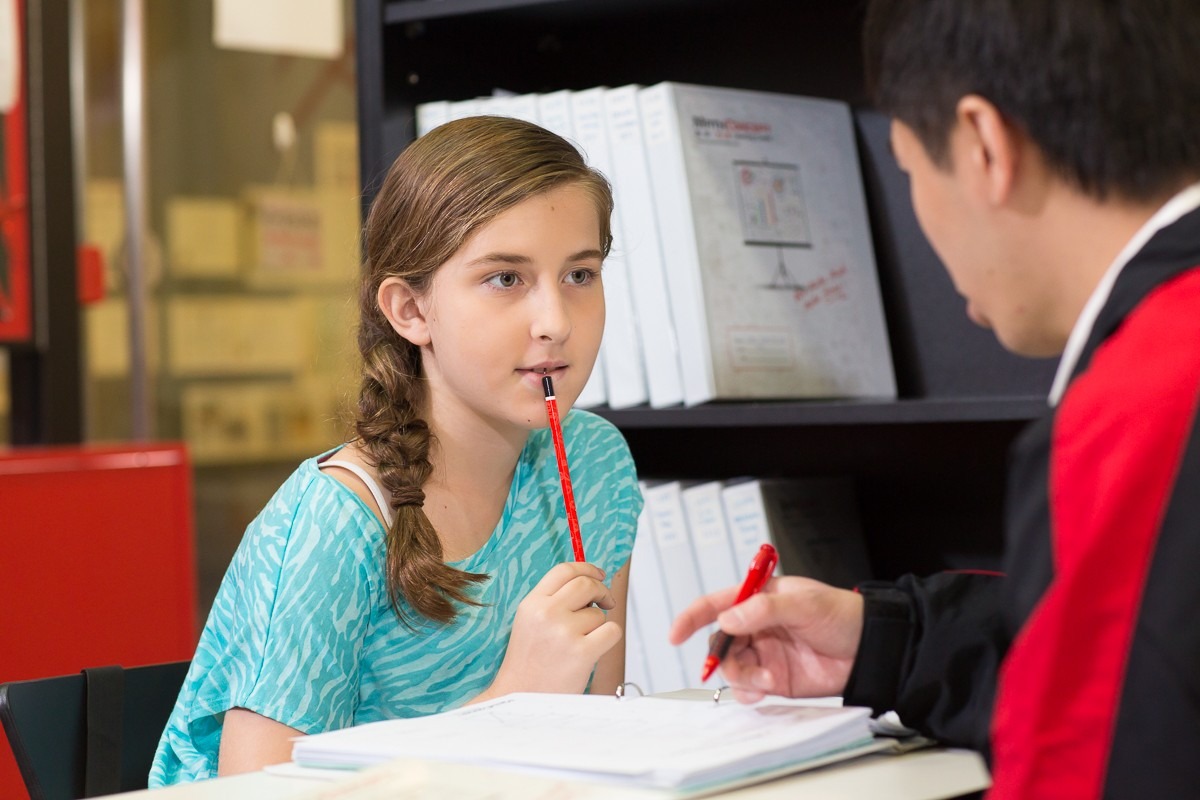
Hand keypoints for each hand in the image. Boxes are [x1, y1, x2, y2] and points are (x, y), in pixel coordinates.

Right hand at [484, 562, 620, 698]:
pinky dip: (609, 638)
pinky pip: (612, 631)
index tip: (599, 574)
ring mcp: (564, 632)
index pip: (565, 570)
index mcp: (532, 603)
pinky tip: (593, 650)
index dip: (587, 568)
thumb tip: (591, 583)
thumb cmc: (530, 662)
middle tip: (605, 602)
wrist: (521, 698)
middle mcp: (547, 613)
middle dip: (601, 591)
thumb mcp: (530, 622)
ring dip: (597, 626)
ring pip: (599, 614)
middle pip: (587, 584)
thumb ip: (554, 600)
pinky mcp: (582, 652)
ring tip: (579, 644)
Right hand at [669, 576, 863, 703]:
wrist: (871, 650)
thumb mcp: (804, 604)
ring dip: (741, 676)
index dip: (692, 617)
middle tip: (731, 665)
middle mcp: (757, 626)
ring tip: (766, 680)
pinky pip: (749, 687)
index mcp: (759, 598)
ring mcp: (765, 653)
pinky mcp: (775, 678)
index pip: (717, 604)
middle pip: (720, 641)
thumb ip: (764, 610)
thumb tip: (728, 619)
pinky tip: (764, 690)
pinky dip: (749, 692)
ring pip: (732, 667)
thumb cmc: (842, 615)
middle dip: (720, 656)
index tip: (676, 634)